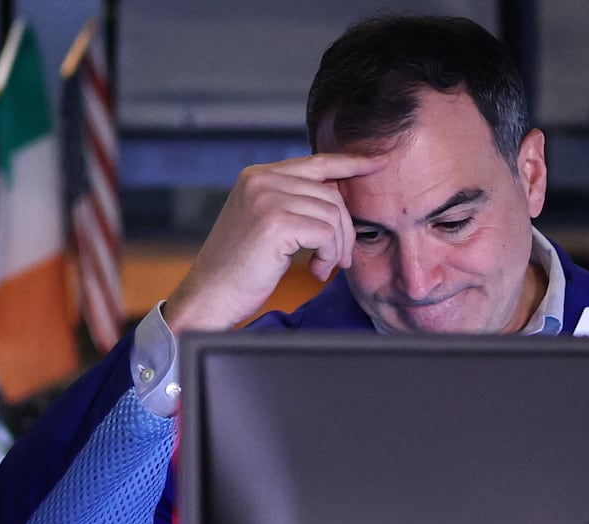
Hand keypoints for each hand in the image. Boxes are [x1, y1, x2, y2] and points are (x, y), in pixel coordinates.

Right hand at [163, 153, 384, 332]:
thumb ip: (294, 203)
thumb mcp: (266, 224)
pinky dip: (329, 256)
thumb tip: (339, 196)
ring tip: (324, 268)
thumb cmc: (240, 269)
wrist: (210, 297)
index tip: (378, 163)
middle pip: (331, 194)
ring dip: (337, 248)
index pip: (316, 162)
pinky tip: (316, 271)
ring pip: (333, 214)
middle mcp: (261, 180)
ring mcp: (267, 198)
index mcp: (257, 175)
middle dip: (344, 230)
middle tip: (338, 260)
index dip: (351, 163)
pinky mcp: (275, 222)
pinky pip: (327, 234)